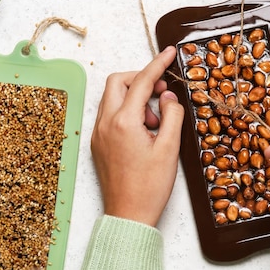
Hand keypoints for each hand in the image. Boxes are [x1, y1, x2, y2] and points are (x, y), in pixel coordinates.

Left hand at [91, 46, 184, 226]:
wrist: (128, 216)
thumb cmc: (150, 187)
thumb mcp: (170, 149)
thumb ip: (171, 115)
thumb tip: (168, 97)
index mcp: (123, 122)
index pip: (141, 82)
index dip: (157, 64)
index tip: (169, 53)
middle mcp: (105, 124)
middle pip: (118, 82)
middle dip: (140, 79)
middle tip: (161, 91)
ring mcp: (98, 134)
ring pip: (112, 98)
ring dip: (134, 97)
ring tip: (155, 120)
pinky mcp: (98, 144)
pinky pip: (110, 115)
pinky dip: (127, 112)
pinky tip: (144, 130)